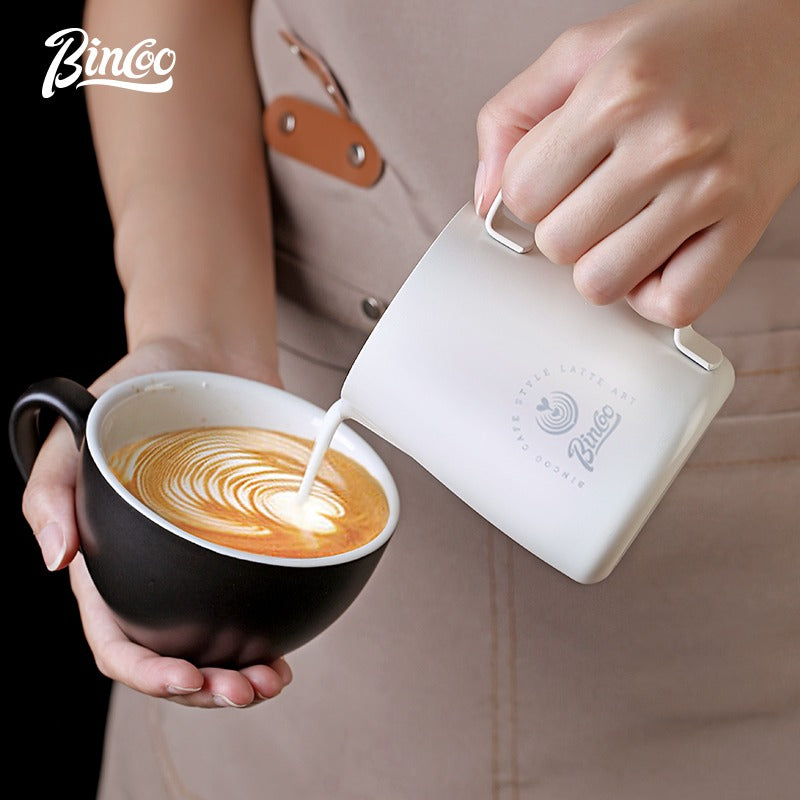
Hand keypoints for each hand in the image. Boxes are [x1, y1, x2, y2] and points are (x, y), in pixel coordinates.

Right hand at [20, 339, 291, 707]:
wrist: (202, 359)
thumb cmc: (131, 394)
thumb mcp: (74, 431)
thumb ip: (50, 492)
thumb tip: (51, 560)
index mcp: (107, 564)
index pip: (118, 638)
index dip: (148, 671)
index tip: (188, 678)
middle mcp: (153, 574)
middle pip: (173, 654)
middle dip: (205, 688)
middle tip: (246, 690)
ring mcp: (199, 562)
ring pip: (214, 641)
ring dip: (239, 674)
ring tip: (271, 681)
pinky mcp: (240, 544)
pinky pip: (251, 600)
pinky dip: (266, 634)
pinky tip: (284, 648)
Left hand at [475, 0, 799, 326]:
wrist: (794, 34)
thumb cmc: (686, 45)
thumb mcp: (585, 51)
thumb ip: (513, 117)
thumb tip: (485, 200)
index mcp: (617, 91)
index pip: (522, 193)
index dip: (529, 190)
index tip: (556, 176)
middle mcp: (666, 141)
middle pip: (558, 244)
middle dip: (563, 225)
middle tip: (595, 194)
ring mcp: (710, 189)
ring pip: (602, 282)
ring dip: (601, 263)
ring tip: (625, 224)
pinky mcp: (746, 225)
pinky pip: (674, 304)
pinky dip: (654, 292)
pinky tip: (658, 253)